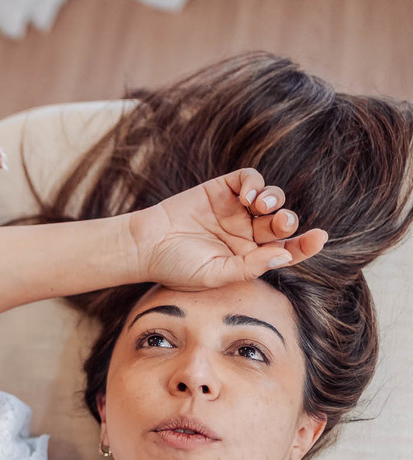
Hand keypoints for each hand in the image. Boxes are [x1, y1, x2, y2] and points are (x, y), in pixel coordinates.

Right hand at [127, 167, 328, 289]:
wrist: (145, 245)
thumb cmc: (176, 267)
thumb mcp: (215, 275)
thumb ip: (251, 266)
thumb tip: (286, 256)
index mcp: (249, 257)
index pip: (286, 250)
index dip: (306, 244)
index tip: (319, 237)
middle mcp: (246, 233)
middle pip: (281, 223)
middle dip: (287, 221)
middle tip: (281, 222)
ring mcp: (235, 209)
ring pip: (271, 198)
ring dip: (274, 200)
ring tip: (260, 206)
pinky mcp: (221, 189)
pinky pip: (249, 178)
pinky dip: (255, 183)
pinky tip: (247, 195)